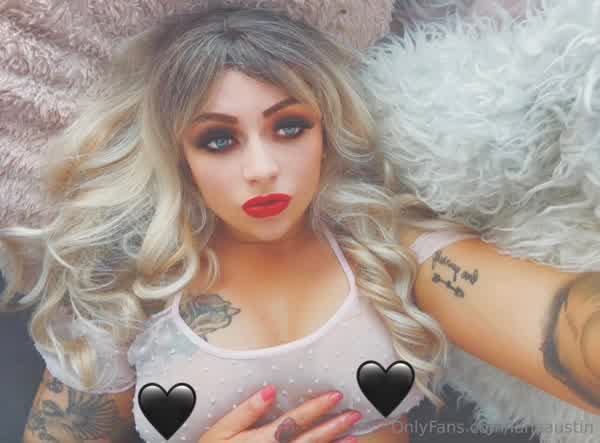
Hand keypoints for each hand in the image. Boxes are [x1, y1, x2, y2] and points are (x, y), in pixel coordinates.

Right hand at [197, 385, 359, 442]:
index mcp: (262, 440)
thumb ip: (246, 411)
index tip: (335, 396)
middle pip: (310, 440)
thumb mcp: (220, 431)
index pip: (295, 420)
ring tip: (353, 437)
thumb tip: (270, 390)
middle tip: (354, 415)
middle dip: (334, 427)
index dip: (317, 408)